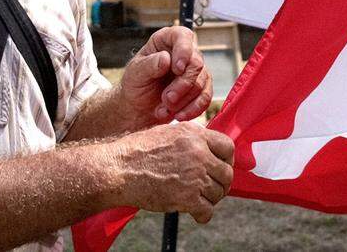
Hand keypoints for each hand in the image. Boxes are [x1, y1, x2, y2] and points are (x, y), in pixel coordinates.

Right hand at [111, 122, 234, 222]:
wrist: (119, 169)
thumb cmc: (137, 151)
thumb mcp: (167, 132)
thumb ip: (191, 139)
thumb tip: (208, 149)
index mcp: (194, 134)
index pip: (228, 147)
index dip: (227, 160)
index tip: (220, 168)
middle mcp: (198, 153)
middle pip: (226, 173)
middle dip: (221, 183)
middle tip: (211, 189)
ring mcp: (194, 176)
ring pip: (218, 193)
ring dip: (210, 199)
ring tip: (198, 199)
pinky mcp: (187, 197)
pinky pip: (207, 210)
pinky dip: (203, 215)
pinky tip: (196, 214)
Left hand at [118, 26, 213, 126]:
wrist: (139, 108)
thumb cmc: (136, 84)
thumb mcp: (135, 73)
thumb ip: (149, 65)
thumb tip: (166, 59)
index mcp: (166, 40)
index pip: (183, 36)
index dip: (184, 51)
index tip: (177, 69)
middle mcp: (184, 52)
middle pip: (196, 63)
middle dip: (182, 85)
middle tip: (166, 98)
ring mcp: (194, 70)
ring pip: (201, 82)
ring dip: (184, 100)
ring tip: (164, 109)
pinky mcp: (201, 89)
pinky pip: (205, 98)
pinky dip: (193, 109)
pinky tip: (179, 115)